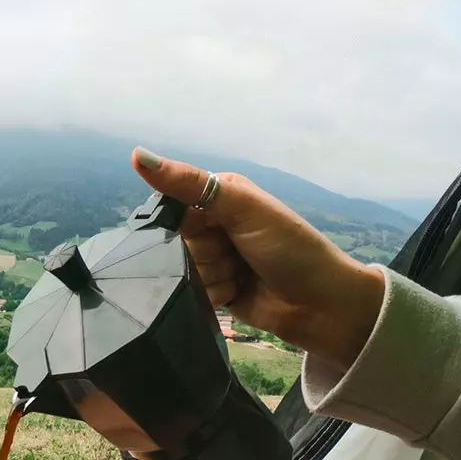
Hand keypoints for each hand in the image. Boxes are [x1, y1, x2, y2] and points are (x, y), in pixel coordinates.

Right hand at [132, 148, 385, 370]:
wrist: (323, 305)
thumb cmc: (290, 247)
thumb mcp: (242, 208)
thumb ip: (190, 184)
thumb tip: (137, 155)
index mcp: (219, 196)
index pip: (172, 204)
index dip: (182, 222)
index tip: (208, 229)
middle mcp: (214, 225)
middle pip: (174, 242)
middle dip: (202, 252)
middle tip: (235, 254)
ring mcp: (215, 260)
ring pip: (181, 271)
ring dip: (210, 277)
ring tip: (241, 276)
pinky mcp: (214, 292)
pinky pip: (190, 294)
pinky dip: (212, 297)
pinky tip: (236, 294)